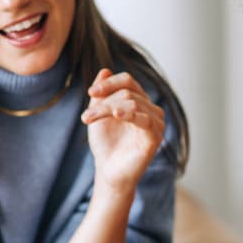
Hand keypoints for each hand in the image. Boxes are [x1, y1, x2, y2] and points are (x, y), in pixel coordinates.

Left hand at [80, 69, 165, 192]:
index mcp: (139, 102)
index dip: (109, 83)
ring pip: (132, 103)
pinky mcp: (155, 137)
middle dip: (103, 102)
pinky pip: (144, 119)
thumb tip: (105, 70)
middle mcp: (151, 109)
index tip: (90, 92)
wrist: (108, 172)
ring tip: (89, 120)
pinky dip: (129, 114)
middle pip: (127, 93)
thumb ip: (102, 94)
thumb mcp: (98, 114)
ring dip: (107, 109)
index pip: (128, 81)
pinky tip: (116, 115)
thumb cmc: (105, 144)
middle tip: (86, 117)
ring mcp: (156, 123)